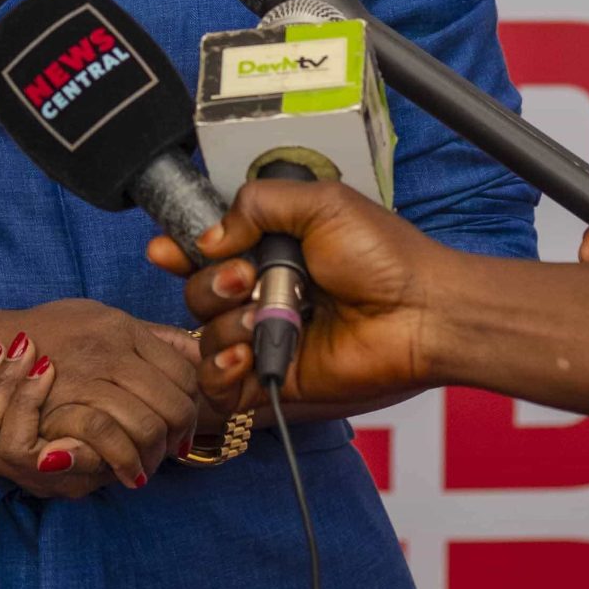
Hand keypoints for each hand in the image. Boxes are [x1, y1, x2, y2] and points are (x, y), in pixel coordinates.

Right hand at [0, 299, 196, 488]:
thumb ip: (149, 334)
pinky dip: (124, 458)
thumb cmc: (53, 333)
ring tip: (151, 461)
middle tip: (175, 448)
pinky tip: (127, 469)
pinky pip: (107, 436)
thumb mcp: (101, 317)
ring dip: (156, 453)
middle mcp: (108, 351)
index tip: (186, 421)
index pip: (183, 372)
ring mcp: (85, 379)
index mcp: (121, 328)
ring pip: (147, 424)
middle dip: (180, 434)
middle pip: (172, 402)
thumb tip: (202, 350)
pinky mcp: (62, 407)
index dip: (193, 403)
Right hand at [150, 180, 437, 418]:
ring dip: (223, 324)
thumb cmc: (385, 256)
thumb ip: (256, 204)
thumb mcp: (321, 204)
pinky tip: (244, 354)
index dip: (179, 251)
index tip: (166, 249)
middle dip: (210, 283)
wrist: (421, 311)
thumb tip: (208, 236)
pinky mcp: (274, 379)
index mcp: (270, 249)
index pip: (205, 252)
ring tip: (263, 316)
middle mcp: (263, 293)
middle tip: (246, 276)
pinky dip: (221, 369)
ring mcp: (267, 338)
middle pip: (195, 293)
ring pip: (204, 336)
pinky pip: (221, 385)